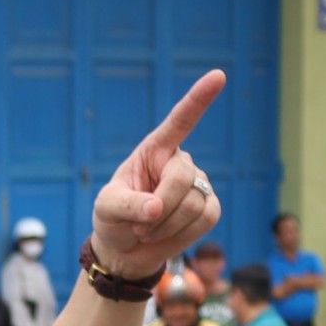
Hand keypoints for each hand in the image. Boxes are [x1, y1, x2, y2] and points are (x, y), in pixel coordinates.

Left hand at [92, 70, 225, 281]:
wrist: (125, 250)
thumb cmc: (113, 220)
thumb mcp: (107, 209)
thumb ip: (127, 205)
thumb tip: (156, 208)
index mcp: (155, 151)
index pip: (179, 121)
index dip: (198, 99)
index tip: (218, 75)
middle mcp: (181, 162)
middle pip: (182, 179)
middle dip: (158, 207)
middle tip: (138, 224)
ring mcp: (199, 184)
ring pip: (192, 204)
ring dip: (162, 226)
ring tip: (146, 229)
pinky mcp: (211, 207)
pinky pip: (205, 219)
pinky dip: (180, 234)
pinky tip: (164, 234)